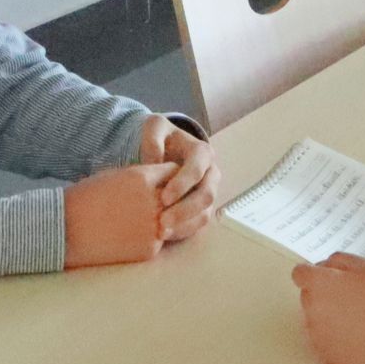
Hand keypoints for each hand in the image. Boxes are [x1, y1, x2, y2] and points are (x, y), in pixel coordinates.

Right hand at [64, 163, 169, 266]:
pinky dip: (151, 239)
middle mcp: (153, 201)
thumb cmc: (85, 198)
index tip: (167, 180)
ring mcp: (154, 227)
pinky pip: (159, 241)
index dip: (170, 176)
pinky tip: (132, 237)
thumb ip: (142, 177)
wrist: (65, 230)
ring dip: (169, 219)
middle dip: (174, 198)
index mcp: (143, 177)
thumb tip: (162, 179)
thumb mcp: (115, 176)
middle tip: (169, 200)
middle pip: (179, 196)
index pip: (174, 172)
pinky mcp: (149, 249)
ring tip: (149, 220)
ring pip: (175, 220)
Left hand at [137, 114, 220, 242]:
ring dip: (186, 224)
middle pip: (206, 195)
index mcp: (202, 152)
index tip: (163, 198)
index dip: (182, 185)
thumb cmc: (161, 138)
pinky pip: (200, 223)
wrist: (166, 149)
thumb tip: (157, 160)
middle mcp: (211, 173)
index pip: (197, 170)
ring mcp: (209, 192)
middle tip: (162, 221)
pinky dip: (185, 231)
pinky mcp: (203, 207)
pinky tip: (166, 236)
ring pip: (206, 212)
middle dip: (185, 210)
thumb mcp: (154, 127)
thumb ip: (153, 138)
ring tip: (162, 232)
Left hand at [290, 252, 364, 363]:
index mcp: (320, 283)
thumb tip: (324, 265)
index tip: (328, 279)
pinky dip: (334, 336)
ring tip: (358, 318)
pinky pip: (323, 338)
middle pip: (307, 295)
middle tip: (352, 298)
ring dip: (328, 315)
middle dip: (324, 294)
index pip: (299, 274)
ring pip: (315, 318)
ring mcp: (315, 332)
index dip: (314, 274)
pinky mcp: (324, 353)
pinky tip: (357, 334)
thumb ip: (341, 260)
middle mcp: (311, 307)